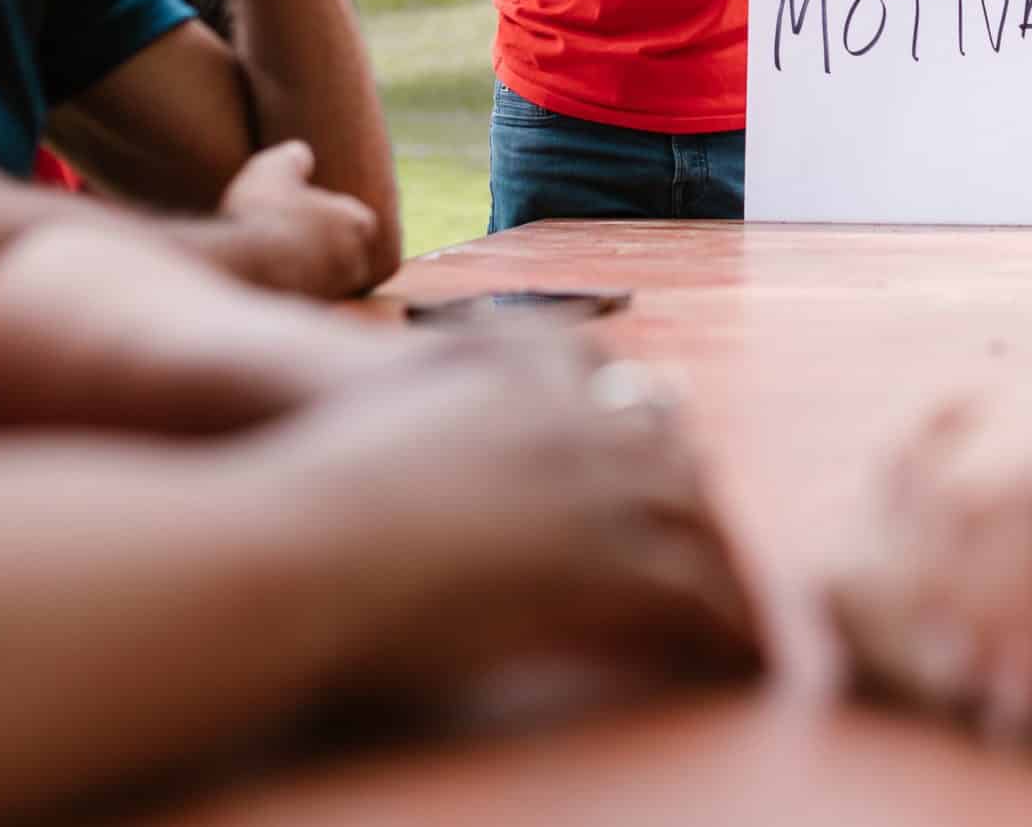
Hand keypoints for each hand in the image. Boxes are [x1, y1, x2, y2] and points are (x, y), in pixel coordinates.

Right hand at [215, 140, 387, 298]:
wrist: (243, 267)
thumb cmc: (264, 213)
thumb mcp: (273, 169)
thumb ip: (292, 158)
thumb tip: (301, 153)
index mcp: (358, 222)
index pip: (354, 219)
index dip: (328, 216)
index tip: (306, 215)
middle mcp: (357, 262)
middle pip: (345, 253)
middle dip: (324, 248)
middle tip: (293, 241)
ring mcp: (337, 293)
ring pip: (329, 280)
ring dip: (310, 273)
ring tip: (278, 263)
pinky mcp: (314, 317)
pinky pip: (308, 302)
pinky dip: (293, 294)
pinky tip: (269, 285)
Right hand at [252, 332, 762, 696]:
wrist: (293, 547)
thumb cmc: (299, 496)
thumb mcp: (374, 413)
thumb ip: (424, 407)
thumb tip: (434, 440)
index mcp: (508, 368)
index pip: (604, 374)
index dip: (635, 419)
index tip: (655, 449)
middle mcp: (566, 414)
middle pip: (666, 446)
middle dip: (691, 496)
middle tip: (706, 544)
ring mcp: (593, 484)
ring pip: (696, 520)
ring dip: (722, 567)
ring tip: (738, 612)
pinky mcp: (606, 563)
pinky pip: (695, 595)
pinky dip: (726, 629)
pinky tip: (735, 663)